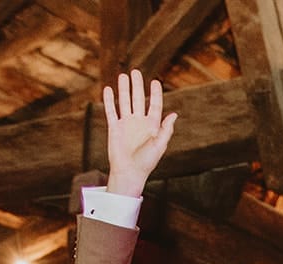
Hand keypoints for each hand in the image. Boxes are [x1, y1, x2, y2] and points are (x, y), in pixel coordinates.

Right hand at [103, 70, 176, 196]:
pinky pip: (111, 111)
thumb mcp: (159, 145)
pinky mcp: (114, 128)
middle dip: (137, 85)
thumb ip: (166, 130)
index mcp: (152, 125)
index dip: (155, 93)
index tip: (155, 82)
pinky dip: (109, 101)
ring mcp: (126, 124)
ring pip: (124, 102)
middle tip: (135, 72)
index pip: (154, 105)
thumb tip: (174, 114)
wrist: (129, 172)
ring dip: (124, 89)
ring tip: (123, 76)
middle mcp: (139, 122)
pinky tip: (108, 90)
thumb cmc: (146, 162)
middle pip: (138, 99)